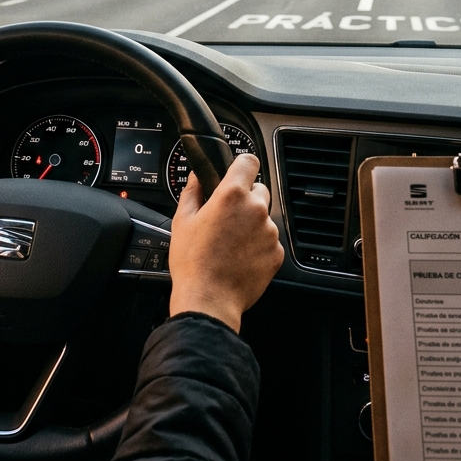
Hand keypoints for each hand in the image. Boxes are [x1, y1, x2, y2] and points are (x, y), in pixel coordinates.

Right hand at [168, 154, 282, 331]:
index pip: (249, 161)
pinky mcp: (277, 253)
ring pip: (264, 218)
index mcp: (232, 195)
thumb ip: (192, 190)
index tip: (237, 173)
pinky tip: (239, 257)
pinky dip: (258, 246)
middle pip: (259, 190)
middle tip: (226, 217)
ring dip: (251, 224)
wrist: (209, 299)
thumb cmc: (193, 262)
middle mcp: (256, 209)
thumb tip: (197, 176)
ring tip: (230, 243)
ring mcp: (269, 232)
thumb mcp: (182, 220)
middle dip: (245, 199)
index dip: (242, 166)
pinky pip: (269, 241)